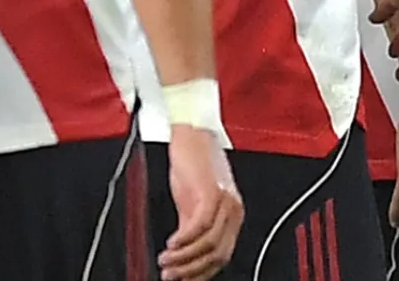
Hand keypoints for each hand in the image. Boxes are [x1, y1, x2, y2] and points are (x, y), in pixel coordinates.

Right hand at [159, 125, 243, 280]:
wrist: (192, 133)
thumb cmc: (193, 165)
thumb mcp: (192, 203)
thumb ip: (190, 229)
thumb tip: (181, 256)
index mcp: (232, 215)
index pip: (222, 255)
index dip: (201, 272)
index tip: (182, 280)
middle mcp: (233, 209)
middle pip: (218, 254)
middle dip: (191, 271)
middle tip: (169, 275)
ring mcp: (225, 200)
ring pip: (209, 244)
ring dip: (184, 258)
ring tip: (165, 261)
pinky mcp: (212, 191)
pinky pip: (200, 225)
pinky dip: (184, 240)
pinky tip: (171, 244)